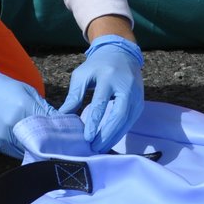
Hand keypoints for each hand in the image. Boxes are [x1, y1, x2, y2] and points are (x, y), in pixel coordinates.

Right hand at [0, 59, 58, 157]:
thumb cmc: (1, 88)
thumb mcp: (28, 92)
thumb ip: (44, 108)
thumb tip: (61, 120)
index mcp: (26, 110)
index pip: (52, 126)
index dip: (63, 130)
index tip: (72, 133)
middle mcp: (15, 127)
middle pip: (42, 142)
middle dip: (54, 142)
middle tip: (64, 142)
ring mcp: (4, 138)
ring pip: (30, 150)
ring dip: (40, 149)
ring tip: (50, 145)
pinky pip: (16, 152)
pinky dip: (26, 149)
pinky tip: (32, 145)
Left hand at [61, 35, 144, 151]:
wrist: (122, 54)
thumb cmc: (98, 65)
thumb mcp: (82, 75)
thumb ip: (74, 95)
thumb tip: (63, 116)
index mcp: (109, 77)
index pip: (102, 103)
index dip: (95, 122)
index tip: (86, 138)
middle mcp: (126, 86)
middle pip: (119, 115)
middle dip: (107, 134)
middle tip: (94, 148)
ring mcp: (136, 95)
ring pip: (127, 121)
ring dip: (114, 137)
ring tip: (100, 149)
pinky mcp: (140, 102)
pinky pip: (131, 121)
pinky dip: (120, 132)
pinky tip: (110, 141)